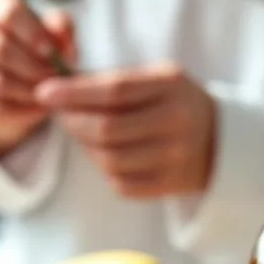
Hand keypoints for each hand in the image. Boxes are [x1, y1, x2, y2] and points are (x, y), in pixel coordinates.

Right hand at [0, 0, 74, 156]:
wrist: (24, 78)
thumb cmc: (37, 45)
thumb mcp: (54, 30)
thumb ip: (60, 25)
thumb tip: (58, 28)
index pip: (7, 12)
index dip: (32, 33)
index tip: (51, 50)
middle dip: (31, 65)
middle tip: (53, 75)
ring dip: (29, 89)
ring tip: (49, 90)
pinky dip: (21, 108)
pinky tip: (38, 104)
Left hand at [35, 63, 217, 197]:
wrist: (219, 138)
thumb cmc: (172, 101)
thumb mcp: (154, 78)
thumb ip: (111, 80)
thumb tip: (58, 86)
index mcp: (171, 86)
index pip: (114, 90)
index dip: (74, 93)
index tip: (44, 92)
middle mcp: (176, 122)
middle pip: (106, 129)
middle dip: (72, 122)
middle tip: (61, 115)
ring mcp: (175, 157)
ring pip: (108, 160)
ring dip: (85, 147)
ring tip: (83, 134)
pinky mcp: (170, 185)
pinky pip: (120, 184)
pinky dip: (103, 169)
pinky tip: (105, 154)